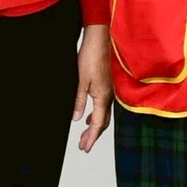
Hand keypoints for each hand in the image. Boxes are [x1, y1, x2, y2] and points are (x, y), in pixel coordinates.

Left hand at [73, 25, 112, 151]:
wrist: (101, 38)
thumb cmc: (92, 56)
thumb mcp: (80, 81)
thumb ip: (78, 101)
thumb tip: (76, 119)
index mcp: (103, 97)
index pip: (98, 124)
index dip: (91, 138)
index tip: (84, 148)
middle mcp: (109, 96)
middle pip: (103, 123)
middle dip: (93, 135)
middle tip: (83, 146)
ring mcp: (110, 91)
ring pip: (104, 115)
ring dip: (95, 125)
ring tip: (85, 134)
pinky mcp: (108, 85)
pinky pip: (104, 106)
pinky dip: (97, 115)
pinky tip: (89, 115)